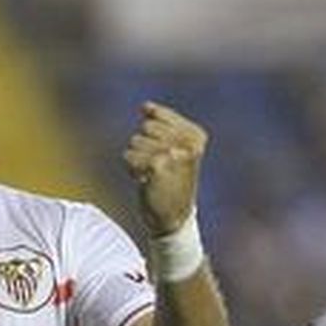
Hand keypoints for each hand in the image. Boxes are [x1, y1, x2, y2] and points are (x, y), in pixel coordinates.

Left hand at [122, 101, 207, 235]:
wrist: (174, 219)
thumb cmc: (172, 182)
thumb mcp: (173, 149)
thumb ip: (161, 123)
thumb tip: (145, 106)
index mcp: (196, 135)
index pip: (156, 116)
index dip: (151, 135)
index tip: (164, 155)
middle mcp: (189, 142)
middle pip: (145, 127)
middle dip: (144, 146)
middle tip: (157, 167)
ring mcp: (174, 153)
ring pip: (135, 141)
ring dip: (137, 159)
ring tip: (152, 175)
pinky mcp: (157, 165)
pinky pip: (129, 156)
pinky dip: (131, 169)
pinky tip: (144, 180)